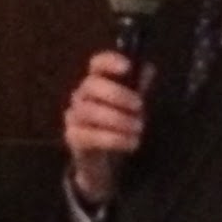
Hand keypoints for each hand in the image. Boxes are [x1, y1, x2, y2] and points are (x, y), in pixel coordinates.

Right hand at [64, 51, 151, 205]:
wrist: (102, 160)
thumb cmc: (118, 125)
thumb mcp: (132, 105)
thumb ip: (138, 87)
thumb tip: (147, 68)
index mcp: (96, 81)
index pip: (97, 64)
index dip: (109, 61)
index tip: (127, 67)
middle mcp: (81, 95)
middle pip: (91, 85)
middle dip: (117, 94)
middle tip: (139, 106)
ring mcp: (74, 116)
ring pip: (90, 111)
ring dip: (118, 119)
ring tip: (139, 128)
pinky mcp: (73, 137)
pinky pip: (89, 135)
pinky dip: (113, 139)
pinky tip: (131, 142)